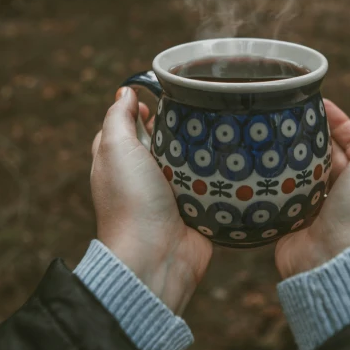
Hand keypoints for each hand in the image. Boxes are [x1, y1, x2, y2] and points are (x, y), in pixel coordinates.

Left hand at [90, 87, 212, 314]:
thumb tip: (124, 92)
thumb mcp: (114, 148)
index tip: (160, 97)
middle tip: (198, 108)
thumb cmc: (130, 201)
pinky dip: (220, 171)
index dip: (139, 110)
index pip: (126, 126)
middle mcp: (143, 176)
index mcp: (118, 162)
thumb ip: (117, 118)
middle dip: (178, 125)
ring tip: (223, 124)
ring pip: (190, 158)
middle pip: (162, 139)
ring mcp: (171, 192)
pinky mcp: (197, 206)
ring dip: (203, 146)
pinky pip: (211, 182)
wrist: (157, 256)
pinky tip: (234, 153)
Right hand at [275, 72, 349, 278]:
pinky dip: (268, 180)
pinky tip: (251, 163)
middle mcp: (345, 188)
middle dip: (302, 132)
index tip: (305, 97)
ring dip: (282, 154)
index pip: (348, 134)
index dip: (331, 115)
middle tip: (276, 112)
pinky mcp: (290, 221)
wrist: (340, 258)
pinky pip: (276, 194)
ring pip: (296, 171)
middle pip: (320, 151)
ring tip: (259, 132)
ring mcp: (316, 206)